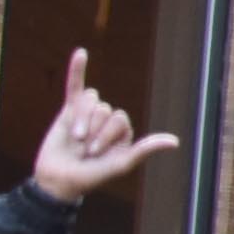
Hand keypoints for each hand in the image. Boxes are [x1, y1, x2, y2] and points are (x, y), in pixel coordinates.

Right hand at [25, 51, 176, 204]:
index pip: (120, 118)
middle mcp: (108, 120)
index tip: (96, 154)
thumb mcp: (121, 164)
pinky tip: (80, 53)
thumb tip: (174, 141)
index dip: (106, 135)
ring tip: (75, 138)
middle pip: (105, 109)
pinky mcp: (68, 110)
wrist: (58, 181)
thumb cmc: (92, 176)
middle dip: (93, 130)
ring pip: (90, 101)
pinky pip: (74, 86)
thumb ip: (144, 150)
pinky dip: (76, 69)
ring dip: (81, 119)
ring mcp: (88, 114)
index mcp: (124, 131)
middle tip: (84, 150)